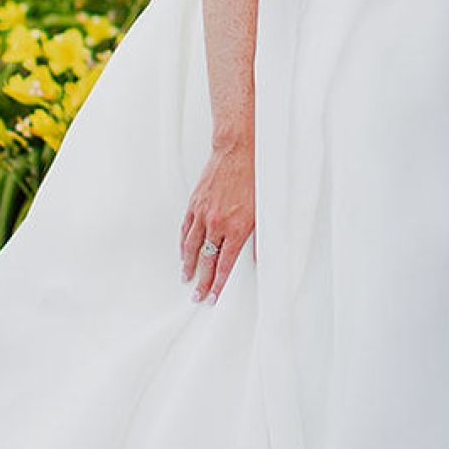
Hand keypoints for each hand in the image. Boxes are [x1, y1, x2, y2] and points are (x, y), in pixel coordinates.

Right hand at [180, 142, 255, 302]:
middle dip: (202, 281)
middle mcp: (217, 224)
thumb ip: (261, 238)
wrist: (238, 152)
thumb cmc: (255, 178)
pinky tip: (183, 252)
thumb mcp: (264, 210)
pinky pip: (186, 229)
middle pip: (206, 260)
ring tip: (186, 278)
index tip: (213, 297)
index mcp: (237, 228)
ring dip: (189, 265)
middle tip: (198, 296)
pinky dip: (183, 243)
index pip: (225, 264)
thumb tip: (260, 259)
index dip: (218, 284)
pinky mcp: (195, 203)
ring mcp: (203, 214)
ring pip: (192, 247)